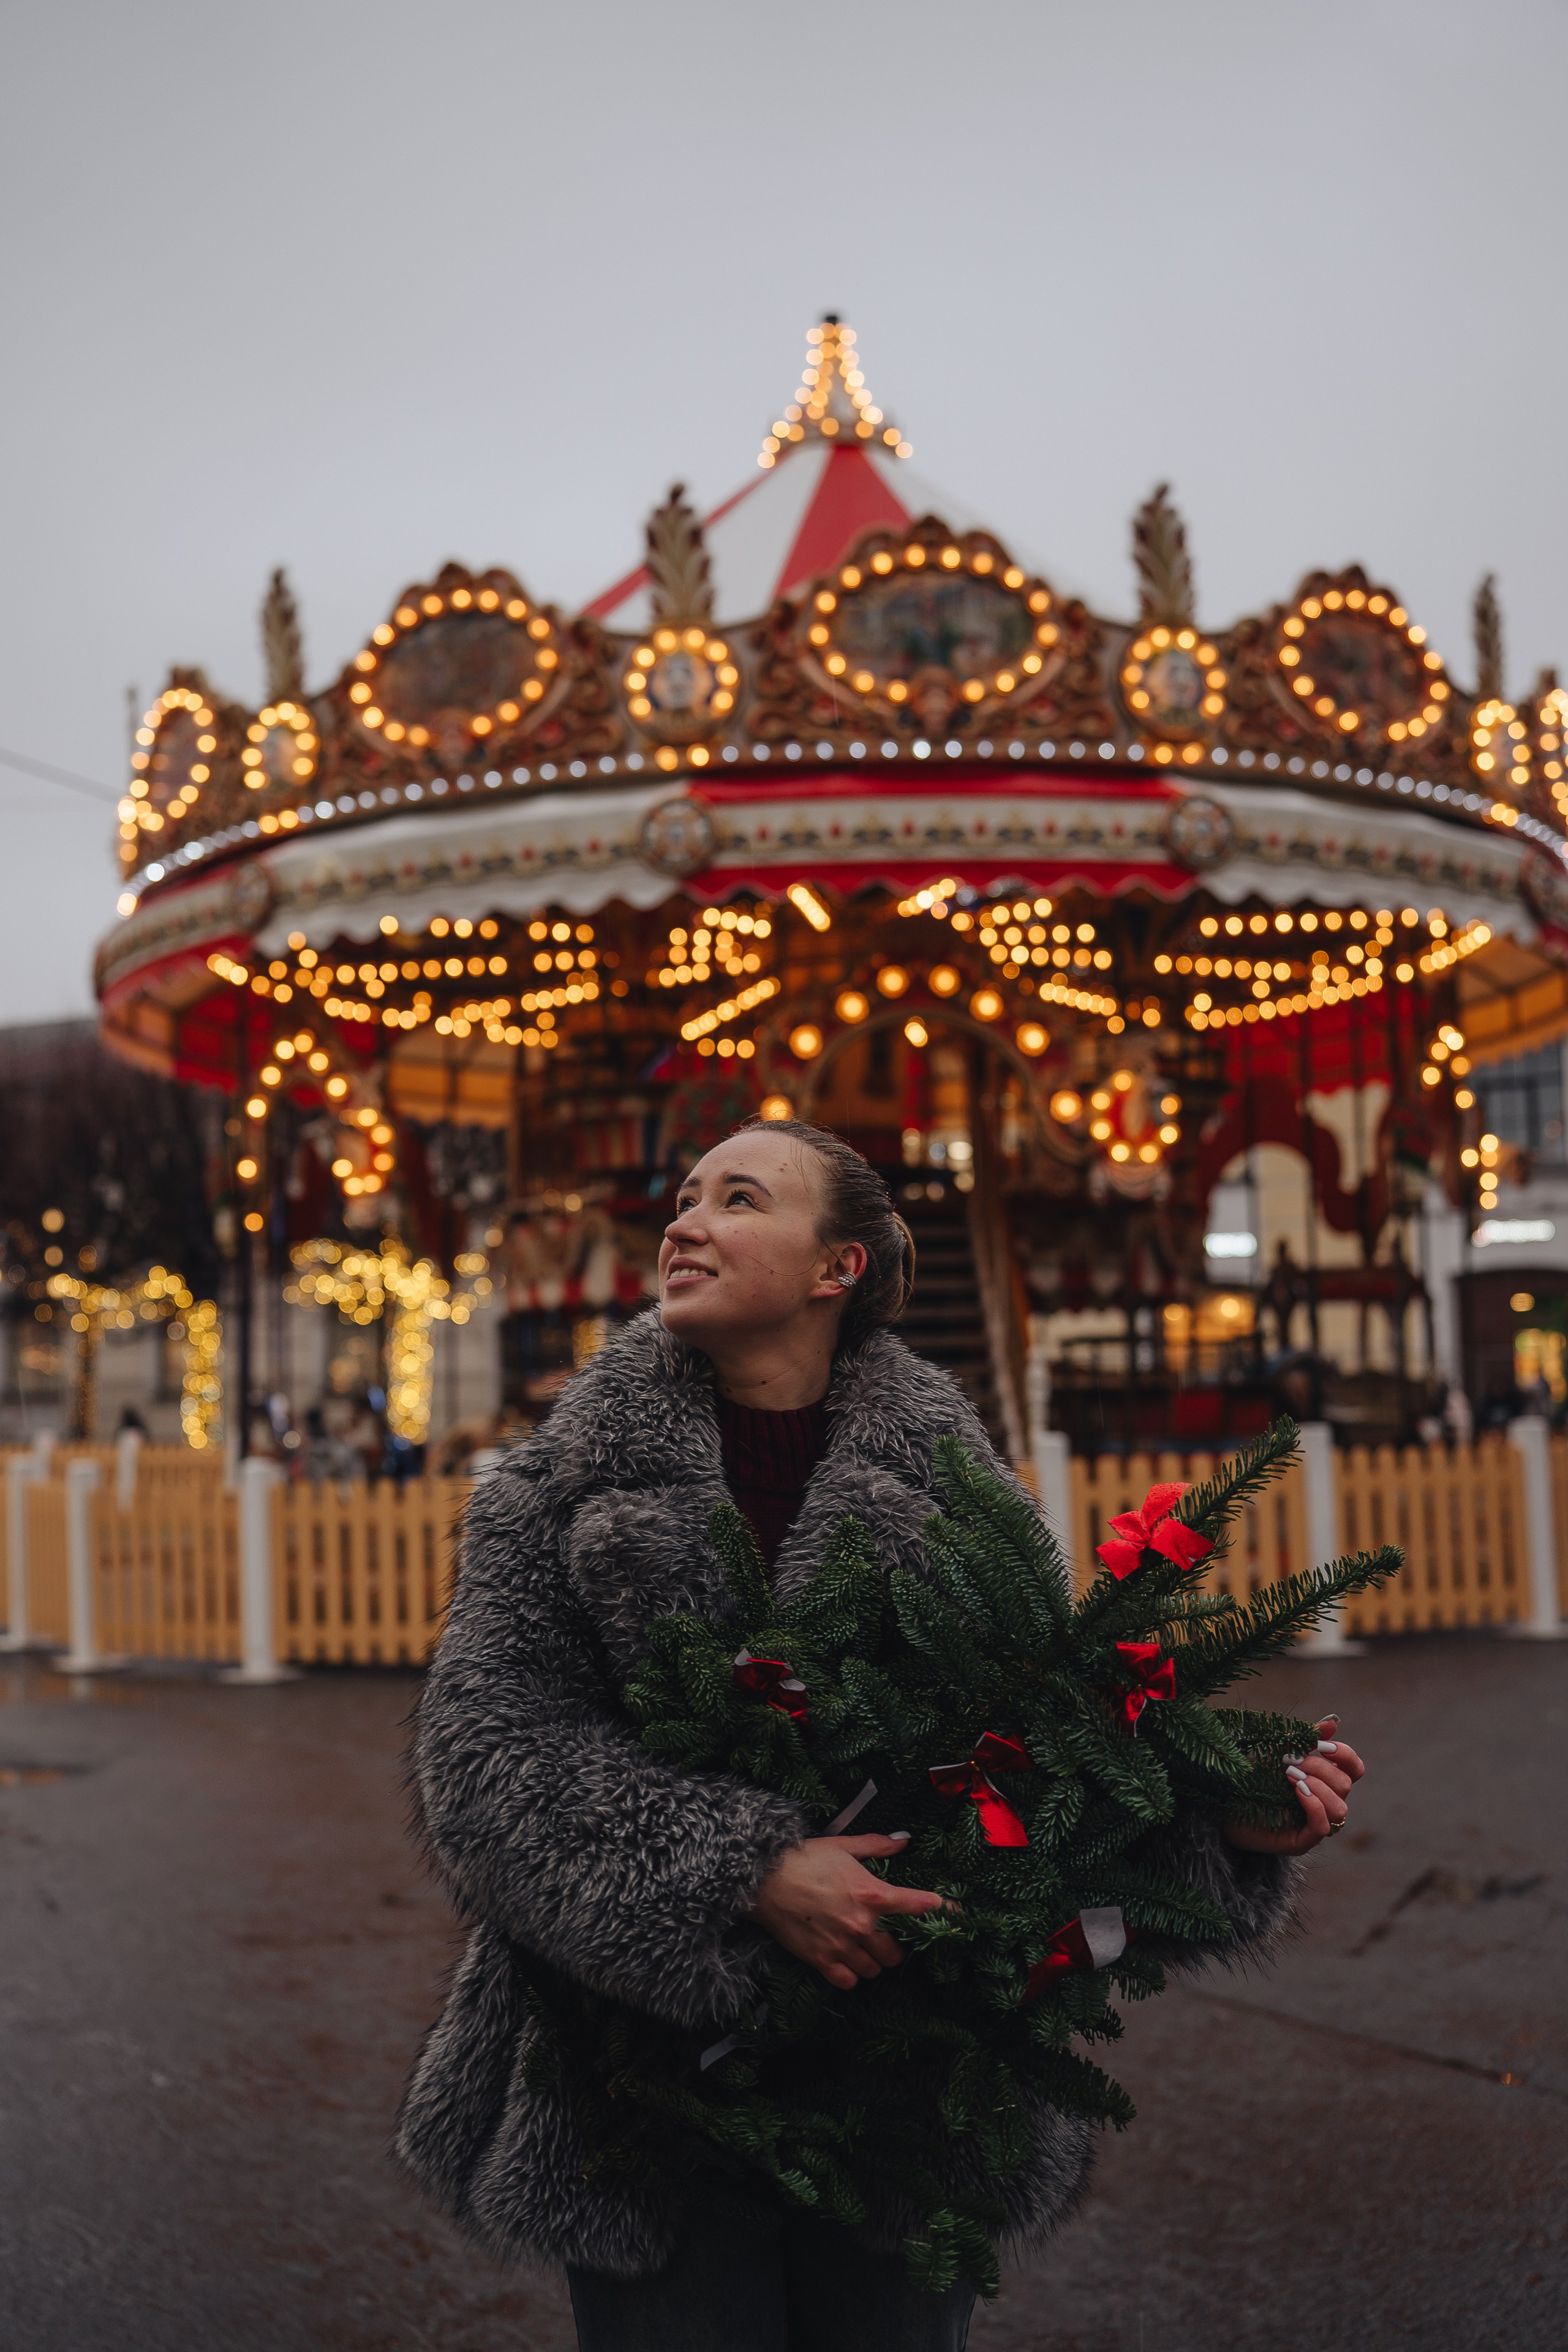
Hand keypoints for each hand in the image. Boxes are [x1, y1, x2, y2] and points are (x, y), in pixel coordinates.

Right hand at [746, 1834, 944, 1990]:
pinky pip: (849, 1982)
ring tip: (863, 1949)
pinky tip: (845, 1961)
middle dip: (895, 1947)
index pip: (918, 1906)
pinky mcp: (821, 1961)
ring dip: (873, 1962)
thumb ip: (877, 1846)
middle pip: (896, 1952)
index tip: (956, 1914)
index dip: (942, 1910)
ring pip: (874, 1970)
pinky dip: (850, 1975)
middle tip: (886, 1937)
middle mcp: (861, 1924)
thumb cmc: (803, 1858)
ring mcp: (842, 1946)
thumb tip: (903, 1841)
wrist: (762, 1879)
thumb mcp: (844, 1846)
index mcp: (871, 1893)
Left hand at [1224, 1716, 1365, 1855]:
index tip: (1323, 1746)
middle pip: (1344, 1785)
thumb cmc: (1250, 1771)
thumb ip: (1307, 1738)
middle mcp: (1324, 1803)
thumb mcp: (1279, 1749)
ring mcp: (1313, 1824)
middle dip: (1319, 1768)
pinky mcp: (1299, 1842)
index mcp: (1324, 1780)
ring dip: (1317, 1787)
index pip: (1354, 1770)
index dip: (1346, 1756)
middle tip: (1290, 1761)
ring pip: (1339, 1809)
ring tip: (1290, 1777)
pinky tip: (1298, 1792)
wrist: (1219, 1796)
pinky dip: (1315, 1807)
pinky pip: (1322, 1828)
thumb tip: (1333, 1721)